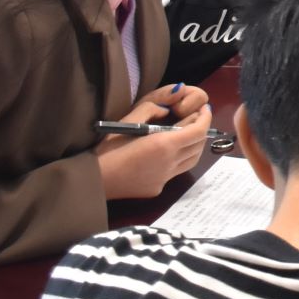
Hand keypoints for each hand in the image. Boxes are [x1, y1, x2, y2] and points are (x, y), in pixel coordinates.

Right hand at [94, 90, 210, 200]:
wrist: (93, 180)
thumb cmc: (107, 148)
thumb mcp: (128, 121)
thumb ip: (151, 110)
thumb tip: (168, 108)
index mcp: (165, 145)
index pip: (199, 131)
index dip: (205, 118)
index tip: (204, 109)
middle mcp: (170, 163)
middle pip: (198, 145)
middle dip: (202, 130)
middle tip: (196, 119)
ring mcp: (165, 179)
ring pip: (191, 160)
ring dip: (194, 146)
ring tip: (187, 135)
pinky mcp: (157, 189)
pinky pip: (175, 172)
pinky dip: (178, 160)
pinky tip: (166, 154)